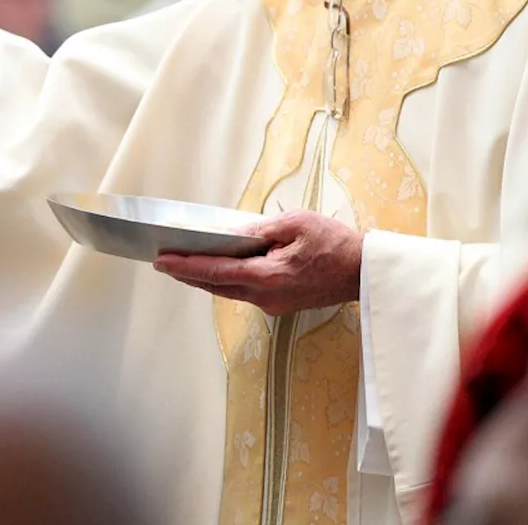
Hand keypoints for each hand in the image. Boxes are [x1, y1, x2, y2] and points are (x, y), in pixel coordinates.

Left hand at [152, 211, 362, 315]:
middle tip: (163, 261)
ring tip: (183, 264)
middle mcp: (266, 296)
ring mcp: (274, 304)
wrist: (365, 272)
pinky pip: (245, 292)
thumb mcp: (295, 223)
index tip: (161, 260)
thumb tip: (231, 235)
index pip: (215, 272)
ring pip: (229, 291)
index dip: (185, 266)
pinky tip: (218, 268)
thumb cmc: (336, 244)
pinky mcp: (281, 304)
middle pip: (216, 285)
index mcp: (268, 276)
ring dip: (205, 278)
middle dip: (187, 274)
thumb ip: (259, 230)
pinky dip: (226, 280)